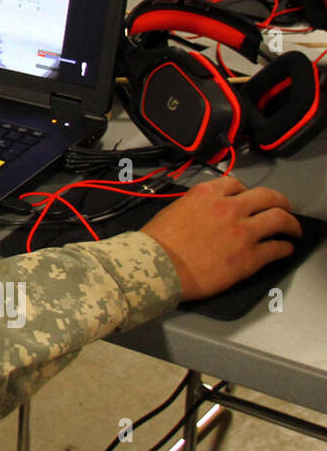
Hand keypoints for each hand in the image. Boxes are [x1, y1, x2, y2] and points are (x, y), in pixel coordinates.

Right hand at [141, 177, 300, 301]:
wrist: (156, 267)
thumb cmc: (157, 241)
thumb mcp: (174, 209)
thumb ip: (196, 205)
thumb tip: (208, 211)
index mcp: (206, 194)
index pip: (236, 183)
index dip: (245, 191)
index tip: (248, 199)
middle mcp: (229, 208)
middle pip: (267, 197)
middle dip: (280, 202)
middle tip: (284, 208)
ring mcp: (242, 232)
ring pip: (280, 219)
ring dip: (290, 223)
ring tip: (293, 229)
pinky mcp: (250, 257)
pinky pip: (277, 248)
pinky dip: (284, 248)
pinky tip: (285, 249)